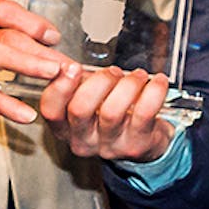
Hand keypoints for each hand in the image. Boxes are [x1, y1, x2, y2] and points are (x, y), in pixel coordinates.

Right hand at [0, 0, 67, 131]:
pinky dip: (7, 105)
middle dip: (41, 50)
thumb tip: (50, 44)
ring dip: (27, 63)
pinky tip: (25, 113)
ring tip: (52, 74)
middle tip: (66, 64)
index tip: (53, 36)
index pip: (6, 11)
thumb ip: (10, 33)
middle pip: (7, 34)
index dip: (33, 22)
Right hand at [39, 64, 175, 161]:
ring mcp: (110, 146)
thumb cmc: (114, 114)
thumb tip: (70, 62)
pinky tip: (157, 82)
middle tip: (113, 72)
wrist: (146, 140)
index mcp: (66, 127)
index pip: (51, 110)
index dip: (59, 86)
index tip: (72, 66)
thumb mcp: (90, 100)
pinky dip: (153, 91)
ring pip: (111, 111)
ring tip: (138, 76)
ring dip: (127, 84)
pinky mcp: (136, 145)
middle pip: (80, 109)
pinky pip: (144, 113)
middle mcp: (84, 140)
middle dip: (98, 81)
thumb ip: (78, 83)